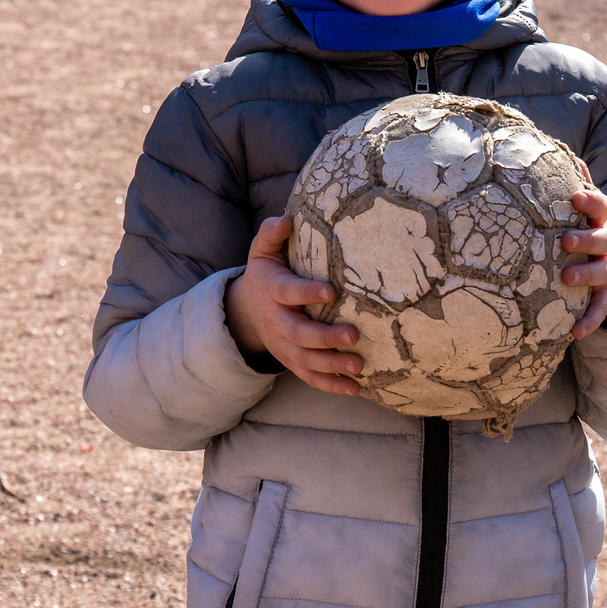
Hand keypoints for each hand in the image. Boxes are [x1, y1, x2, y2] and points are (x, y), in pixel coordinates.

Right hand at [225, 215, 363, 396]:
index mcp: (273, 291)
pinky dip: (331, 385)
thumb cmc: (267, 273)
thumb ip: (272, 234)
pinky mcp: (292, 361)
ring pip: (306, 360)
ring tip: (359, 365)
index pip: (289, 292)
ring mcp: (284, 345)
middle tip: (354, 335)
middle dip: (325, 337)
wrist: (247, 310)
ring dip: (332, 365)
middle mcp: (278, 321)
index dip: (307, 293)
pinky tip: (355, 389)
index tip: (331, 291)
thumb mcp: (263, 251)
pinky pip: (310, 377)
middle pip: (299, 334)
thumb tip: (288, 218)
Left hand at [561, 187, 606, 336]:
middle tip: (564, 240)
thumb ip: (584, 188)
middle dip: (585, 239)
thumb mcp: (594, 213)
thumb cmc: (596, 234)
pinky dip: (589, 321)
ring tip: (566, 279)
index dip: (590, 201)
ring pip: (601, 273)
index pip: (601, 206)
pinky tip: (574, 333)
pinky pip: (599, 310)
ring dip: (585, 275)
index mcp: (601, 223)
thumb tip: (566, 154)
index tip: (576, 195)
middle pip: (601, 239)